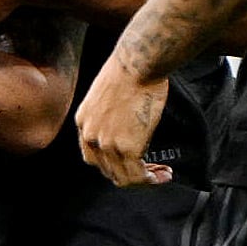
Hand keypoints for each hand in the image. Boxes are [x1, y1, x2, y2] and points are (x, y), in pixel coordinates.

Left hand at [71, 63, 173, 187]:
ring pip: (122, 177)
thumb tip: (129, 127)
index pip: (92, 156)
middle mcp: (90, 136)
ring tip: (161, 175)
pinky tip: (164, 176)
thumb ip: (111, 115)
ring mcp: (108, 144)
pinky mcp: (128, 147)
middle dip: (129, 174)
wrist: (137, 64)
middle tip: (151, 171)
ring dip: (143, 181)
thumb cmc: (129, 70)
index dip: (113, 164)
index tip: (131, 162)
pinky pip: (138, 176)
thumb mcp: (107, 94)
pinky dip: (151, 181)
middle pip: (106, 170)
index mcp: (83, 122)